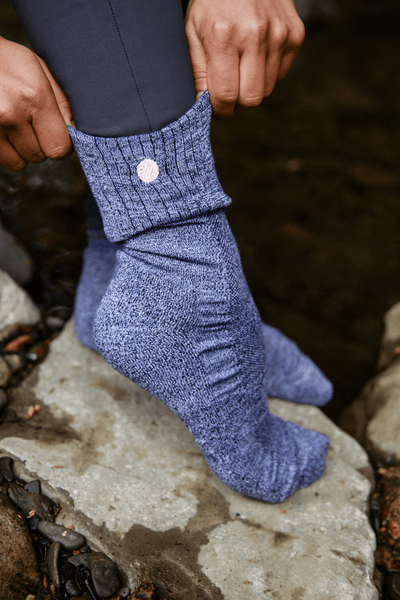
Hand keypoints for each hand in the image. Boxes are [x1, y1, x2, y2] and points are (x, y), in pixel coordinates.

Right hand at [0, 38, 72, 170]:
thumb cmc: (5, 59)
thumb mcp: (38, 68)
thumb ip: (60, 102)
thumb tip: (74, 132)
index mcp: (34, 96)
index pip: (59, 147)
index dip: (62, 146)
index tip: (57, 136)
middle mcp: (12, 114)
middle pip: (40, 156)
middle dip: (40, 145)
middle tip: (31, 124)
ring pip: (20, 162)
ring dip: (22, 149)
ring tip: (15, 125)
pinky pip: (4, 160)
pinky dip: (6, 150)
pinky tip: (4, 129)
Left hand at [185, 0, 304, 117]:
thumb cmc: (213, 3)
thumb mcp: (193, 32)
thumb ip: (197, 72)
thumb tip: (202, 106)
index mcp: (224, 36)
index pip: (226, 96)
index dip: (220, 110)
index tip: (215, 109)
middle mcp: (255, 35)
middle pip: (250, 99)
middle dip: (237, 104)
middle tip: (228, 92)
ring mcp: (279, 34)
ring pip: (266, 90)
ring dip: (251, 87)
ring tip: (240, 66)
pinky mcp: (295, 34)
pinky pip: (280, 74)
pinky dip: (267, 72)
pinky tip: (256, 54)